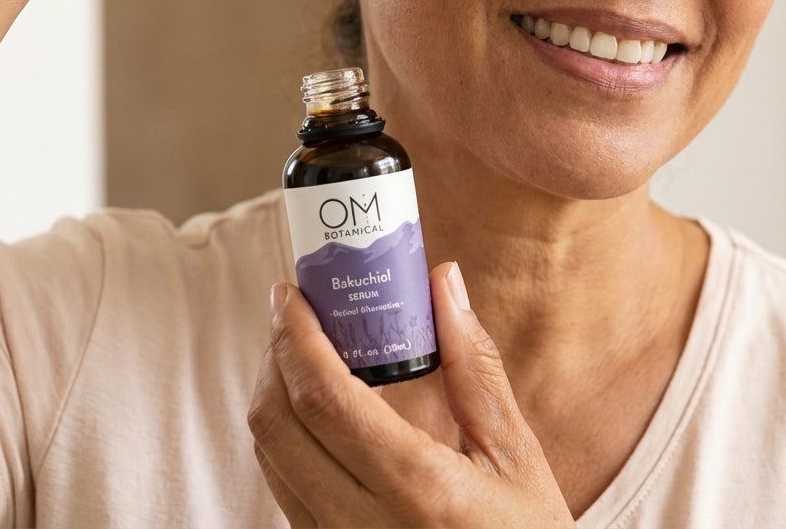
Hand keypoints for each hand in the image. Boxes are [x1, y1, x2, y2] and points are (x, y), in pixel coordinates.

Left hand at [249, 263, 575, 527]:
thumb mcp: (515, 454)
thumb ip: (474, 365)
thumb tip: (445, 281)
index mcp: (416, 488)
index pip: (325, 399)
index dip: (296, 338)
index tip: (293, 293)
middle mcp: (360, 526)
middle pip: (276, 426)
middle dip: (275, 356)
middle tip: (296, 312)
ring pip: (270, 459)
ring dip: (275, 393)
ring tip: (303, 349)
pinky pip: (284, 489)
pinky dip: (286, 436)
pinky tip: (314, 407)